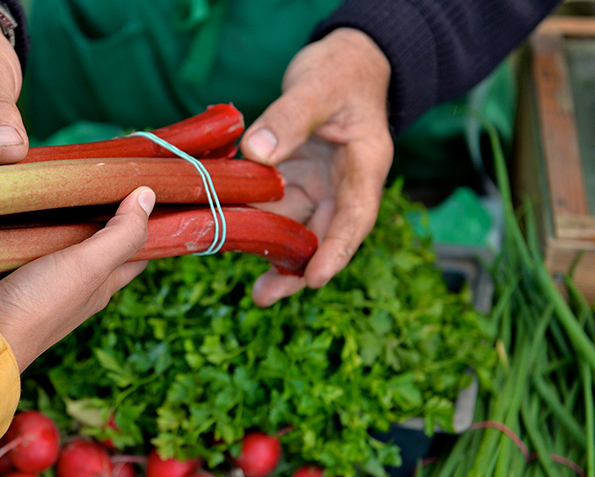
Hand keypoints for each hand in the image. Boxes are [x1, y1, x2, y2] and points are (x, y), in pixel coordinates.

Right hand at [0, 187, 155, 371]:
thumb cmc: (38, 305)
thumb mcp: (88, 265)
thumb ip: (121, 234)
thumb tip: (148, 196)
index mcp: (100, 287)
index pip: (134, 255)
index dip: (142, 226)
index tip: (140, 192)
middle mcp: (75, 290)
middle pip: (94, 249)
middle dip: (95, 217)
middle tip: (90, 180)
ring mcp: (40, 289)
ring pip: (53, 249)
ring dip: (52, 223)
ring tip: (50, 189)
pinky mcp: (7, 285)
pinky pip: (16, 255)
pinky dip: (17, 236)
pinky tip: (11, 214)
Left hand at [239, 28, 392, 306]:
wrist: (343, 62)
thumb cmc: (341, 70)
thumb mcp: (318, 86)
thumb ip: (290, 116)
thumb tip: (256, 152)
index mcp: (364, 166)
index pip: (353, 217)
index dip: (336, 251)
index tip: (316, 278)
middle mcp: (342, 184)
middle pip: (322, 235)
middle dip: (297, 269)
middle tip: (265, 296)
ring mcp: (317, 185)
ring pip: (294, 228)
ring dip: (272, 256)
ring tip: (255, 291)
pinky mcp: (292, 179)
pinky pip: (272, 208)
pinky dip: (254, 224)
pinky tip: (230, 239)